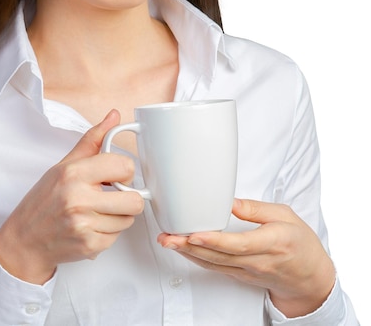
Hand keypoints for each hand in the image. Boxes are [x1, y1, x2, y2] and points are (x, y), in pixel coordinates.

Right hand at [0, 109, 143, 283]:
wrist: (25, 239)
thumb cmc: (44, 199)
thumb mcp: (64, 164)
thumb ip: (93, 139)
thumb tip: (114, 116)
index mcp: (74, 173)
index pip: (125, 166)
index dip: (124, 171)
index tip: (115, 175)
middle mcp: (79, 199)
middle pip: (134, 200)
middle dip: (128, 197)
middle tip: (113, 195)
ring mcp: (84, 225)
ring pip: (128, 219)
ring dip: (118, 216)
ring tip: (98, 210)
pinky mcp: (89, 246)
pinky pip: (117, 236)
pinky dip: (108, 231)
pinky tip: (91, 225)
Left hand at [157, 198, 335, 317]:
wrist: (311, 277)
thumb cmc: (301, 242)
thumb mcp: (285, 215)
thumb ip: (257, 209)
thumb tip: (230, 202)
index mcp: (272, 242)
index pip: (238, 244)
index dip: (214, 241)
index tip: (194, 234)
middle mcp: (258, 261)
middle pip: (220, 256)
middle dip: (190, 247)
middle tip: (168, 237)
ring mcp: (249, 271)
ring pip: (214, 264)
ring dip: (188, 254)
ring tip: (168, 242)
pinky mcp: (242, 276)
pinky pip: (217, 268)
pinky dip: (198, 259)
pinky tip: (184, 250)